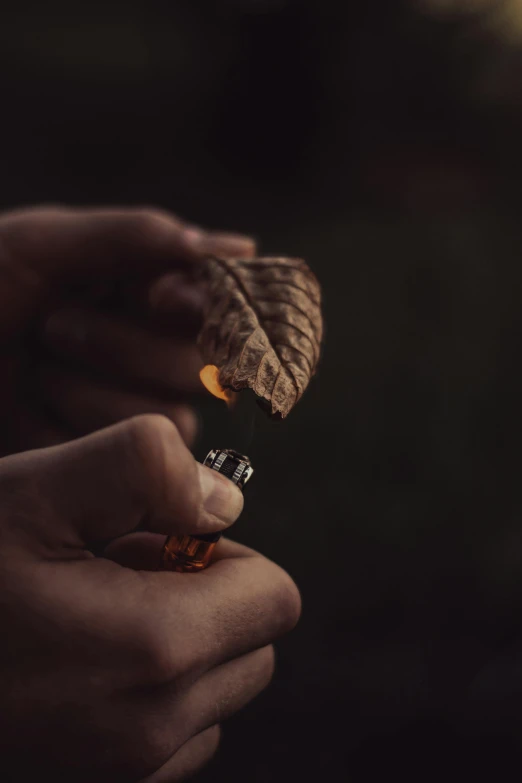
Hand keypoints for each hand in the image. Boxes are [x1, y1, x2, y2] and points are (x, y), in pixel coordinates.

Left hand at [0, 206, 255, 454]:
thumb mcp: (39, 247)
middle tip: (56, 329)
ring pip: (177, 417)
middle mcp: (148, 347)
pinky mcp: (111, 460)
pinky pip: (140, 460)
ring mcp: (131, 407)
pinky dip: (82, 431)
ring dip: (99, 393)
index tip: (159, 298)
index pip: (216, 300)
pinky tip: (36, 415)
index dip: (198, 304)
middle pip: (206, 364)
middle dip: (129, 347)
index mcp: (140, 288)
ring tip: (37, 369)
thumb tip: (243, 248)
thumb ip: (138, 238)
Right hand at [0, 414, 299, 781]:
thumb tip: (223, 505)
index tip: (160, 540)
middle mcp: (156, 727)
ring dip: (178, 641)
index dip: (228, 553)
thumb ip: (147, 470)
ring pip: (218, 689)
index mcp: (157, 650)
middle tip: (118, 570)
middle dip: (206, 595)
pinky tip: (79, 657)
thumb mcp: (38, 490)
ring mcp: (128, 770)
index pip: (276, 598)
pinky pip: (177, 732)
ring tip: (92, 612)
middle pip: (255, 644)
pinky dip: (151, 687)